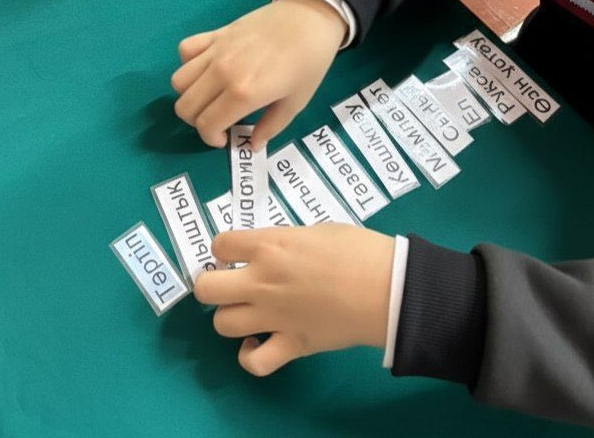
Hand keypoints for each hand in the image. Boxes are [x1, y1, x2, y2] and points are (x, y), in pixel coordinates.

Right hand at [172, 0, 346, 149]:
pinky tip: (207, 69)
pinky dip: (188, 64)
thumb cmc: (309, 62)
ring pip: (178, 80)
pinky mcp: (215, 33)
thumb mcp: (296, 102)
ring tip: (211, 97)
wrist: (311, 18)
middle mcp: (222, 72)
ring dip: (190, 96)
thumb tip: (252, 145)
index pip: (206, 125)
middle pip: (185, 106)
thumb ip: (271, 127)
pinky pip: (186, 50)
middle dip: (198, 122)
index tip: (225, 138)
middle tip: (218, 121)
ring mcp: (215, 50)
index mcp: (243, 93)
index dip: (211, 139)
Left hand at [194, 225, 394, 374]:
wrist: (386, 287)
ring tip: (246, 310)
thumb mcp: (315, 230)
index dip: (225, 248)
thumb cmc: (356, 249)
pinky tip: (258, 343)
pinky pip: (254, 362)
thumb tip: (274, 251)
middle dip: (212, 283)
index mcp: (269, 246)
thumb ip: (285, 241)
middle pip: (206, 288)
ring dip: (230, 315)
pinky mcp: (291, 345)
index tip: (237, 252)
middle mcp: (262, 281)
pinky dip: (250, 355)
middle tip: (231, 281)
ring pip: (222, 324)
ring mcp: (273, 316)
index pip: (220, 244)